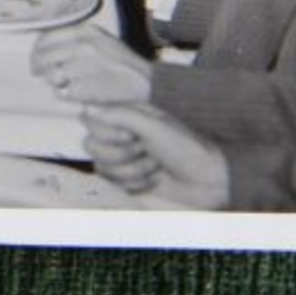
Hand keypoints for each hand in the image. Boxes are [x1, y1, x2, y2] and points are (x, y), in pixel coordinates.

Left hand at [31, 24, 153, 104]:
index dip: (37, 50)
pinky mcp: (86, 87)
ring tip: (62, 84)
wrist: (147, 83)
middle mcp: (83, 46)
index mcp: (86, 32)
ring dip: (53, 82)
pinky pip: (63, 92)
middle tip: (38, 73)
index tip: (35, 57)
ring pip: (52, 75)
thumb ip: (76, 41)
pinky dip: (65, 94)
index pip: (47, 38)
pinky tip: (73, 94)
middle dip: (38, 67)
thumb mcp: (101, 41)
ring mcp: (84, 67)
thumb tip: (46, 49)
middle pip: (44, 57)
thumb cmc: (124, 64)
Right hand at [81, 104, 230, 207]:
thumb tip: (87, 110)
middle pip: (92, 145)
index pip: (91, 120)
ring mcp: (122, 161)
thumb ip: (120, 115)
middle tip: (145, 150)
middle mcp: (120, 137)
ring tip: (154, 167)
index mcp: (126, 116)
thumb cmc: (187, 148)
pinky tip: (152, 181)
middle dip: (121, 153)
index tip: (129, 134)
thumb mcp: (155, 125)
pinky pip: (112, 184)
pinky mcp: (125, 183)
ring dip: (131, 170)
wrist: (208, 182)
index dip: (106, 131)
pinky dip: (133, 184)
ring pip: (102, 167)